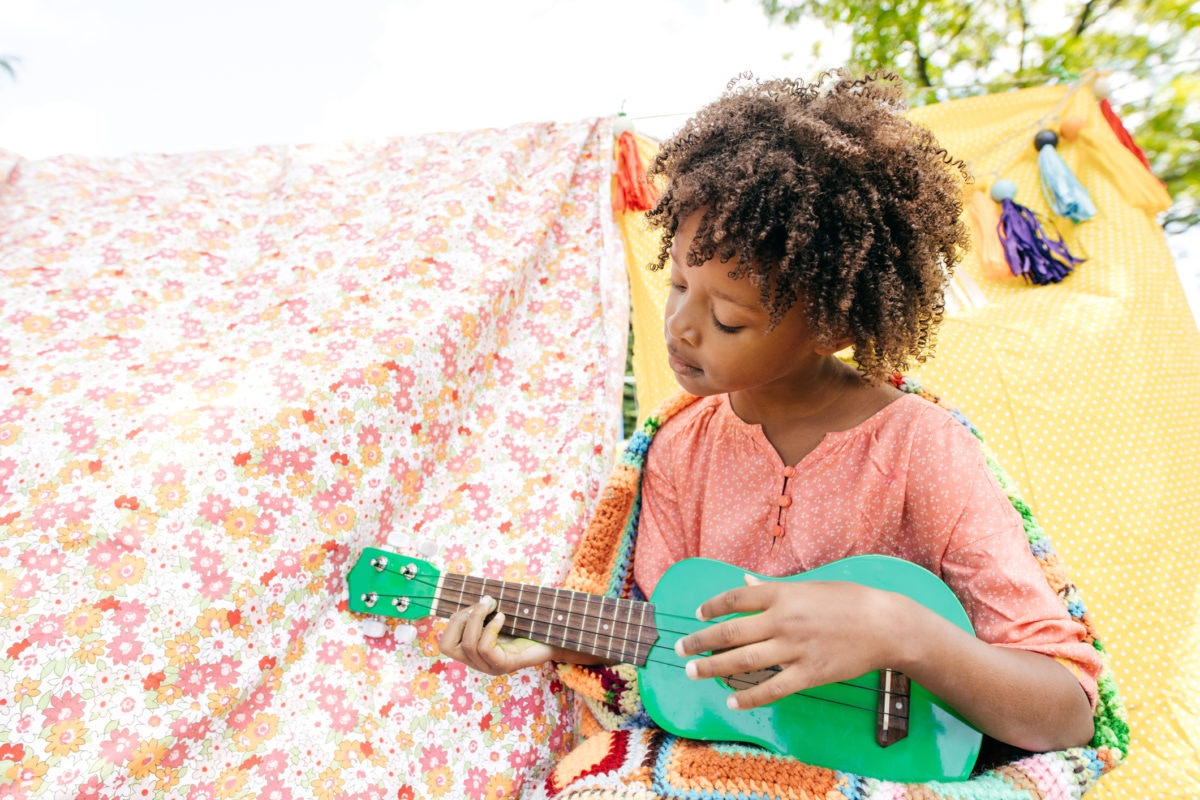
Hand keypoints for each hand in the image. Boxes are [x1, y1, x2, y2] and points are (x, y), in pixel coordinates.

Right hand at [437, 595, 554, 675]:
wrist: (554, 639)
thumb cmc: (527, 624)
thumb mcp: (499, 616)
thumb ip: (484, 610)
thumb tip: (475, 595)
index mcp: (473, 652)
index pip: (445, 645)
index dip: (452, 623)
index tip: (471, 605)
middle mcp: (478, 663)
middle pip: (449, 646)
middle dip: (461, 619)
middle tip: (483, 603)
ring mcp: (490, 667)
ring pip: (468, 645)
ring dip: (477, 619)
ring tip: (492, 604)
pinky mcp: (505, 666)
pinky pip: (485, 648)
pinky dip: (491, 628)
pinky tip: (502, 617)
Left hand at [674, 575, 906, 710]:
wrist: (885, 625)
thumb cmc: (849, 600)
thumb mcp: (809, 585)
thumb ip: (773, 588)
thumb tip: (745, 582)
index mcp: (783, 593)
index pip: (736, 599)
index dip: (712, 607)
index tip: (698, 615)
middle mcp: (783, 620)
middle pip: (731, 632)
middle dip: (701, 641)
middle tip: (681, 649)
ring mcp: (795, 649)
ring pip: (744, 660)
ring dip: (714, 667)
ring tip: (693, 672)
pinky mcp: (809, 673)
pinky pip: (772, 688)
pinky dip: (749, 697)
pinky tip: (732, 700)